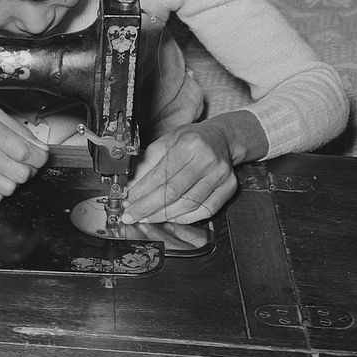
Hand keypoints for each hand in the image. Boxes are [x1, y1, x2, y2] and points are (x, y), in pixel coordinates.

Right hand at [0, 106, 49, 202]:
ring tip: (5, 171)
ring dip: (13, 181)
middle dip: (28, 170)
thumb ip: (18, 130)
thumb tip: (40, 149)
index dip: (39, 158)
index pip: (24, 152)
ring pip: (9, 188)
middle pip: (20, 173)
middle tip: (22, 164)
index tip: (39, 157)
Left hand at [121, 121, 237, 224]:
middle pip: (173, 192)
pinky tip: (170, 217)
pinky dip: (185, 218)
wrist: (221, 138)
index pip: (161, 174)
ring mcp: (220, 175)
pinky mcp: (229, 187)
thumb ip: (148, 163)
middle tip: (132, 215)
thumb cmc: (190, 140)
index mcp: (189, 145)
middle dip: (148, 207)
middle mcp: (207, 160)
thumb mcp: (166, 141)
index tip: (127, 201)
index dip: (141, 192)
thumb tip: (132, 186)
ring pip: (188, 204)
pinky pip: (206, 210)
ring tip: (147, 218)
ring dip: (164, 215)